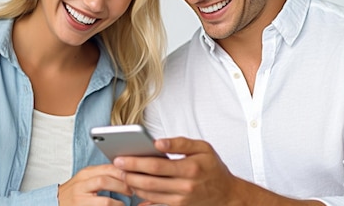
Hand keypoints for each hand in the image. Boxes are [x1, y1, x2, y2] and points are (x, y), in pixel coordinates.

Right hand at [58, 164, 131, 205]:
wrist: (56, 202)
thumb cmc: (75, 192)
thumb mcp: (86, 179)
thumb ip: (102, 174)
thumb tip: (125, 172)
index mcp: (86, 173)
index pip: (108, 168)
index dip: (124, 172)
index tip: (134, 176)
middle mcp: (82, 185)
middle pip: (106, 181)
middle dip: (123, 186)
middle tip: (132, 190)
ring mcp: (81, 199)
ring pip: (106, 200)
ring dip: (119, 202)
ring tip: (125, 202)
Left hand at [113, 137, 238, 205]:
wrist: (227, 194)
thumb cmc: (213, 168)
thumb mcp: (203, 148)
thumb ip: (180, 143)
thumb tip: (158, 143)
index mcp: (190, 168)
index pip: (157, 166)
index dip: (136, 162)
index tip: (121, 157)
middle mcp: (184, 186)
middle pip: (150, 182)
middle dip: (129, 174)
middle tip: (116, 166)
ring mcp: (181, 200)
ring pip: (150, 194)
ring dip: (133, 185)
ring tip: (122, 175)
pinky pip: (156, 204)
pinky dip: (143, 197)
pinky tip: (134, 188)